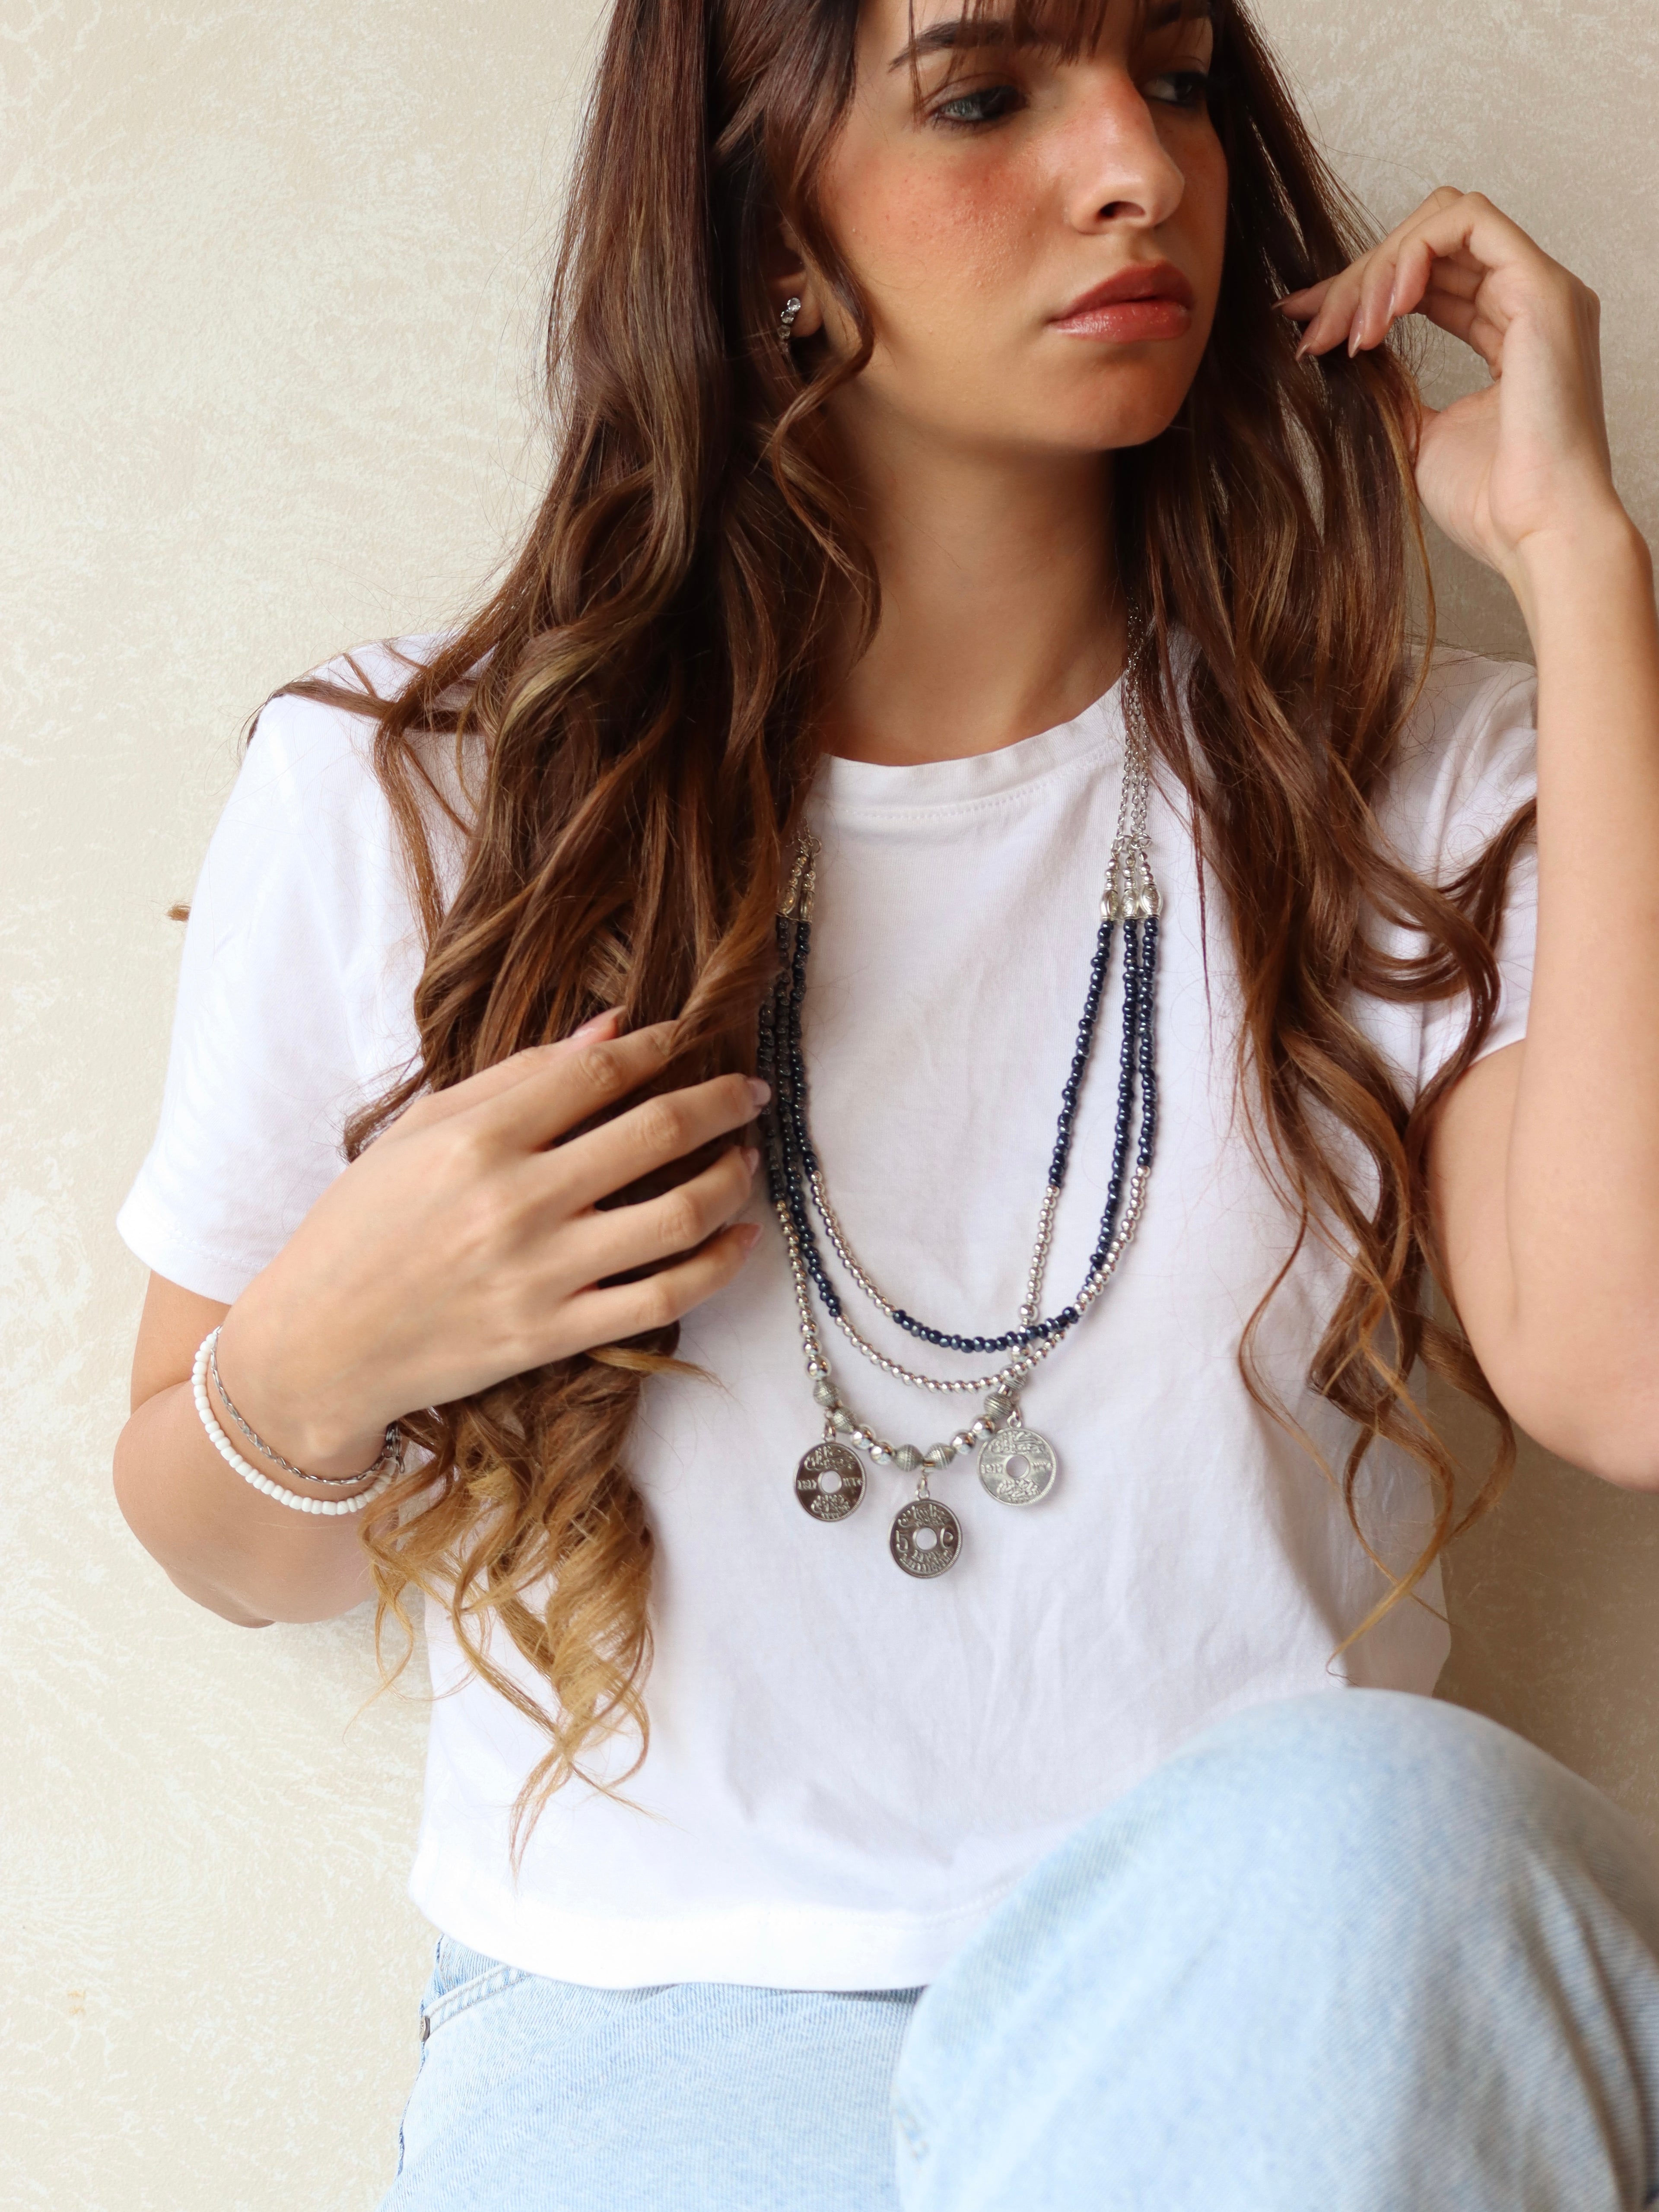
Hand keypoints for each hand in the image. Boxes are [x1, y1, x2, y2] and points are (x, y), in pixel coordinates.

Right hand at [214, 1014, 766, 1473]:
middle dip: (722, 1101)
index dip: (662, 1046)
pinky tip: (741, 1237)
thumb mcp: (418, 1132)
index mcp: (477, 1140)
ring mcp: (541, 1274)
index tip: (692, 1036)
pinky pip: (665, 1297)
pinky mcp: (555, 1336)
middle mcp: (516, 1202)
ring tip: (748, 1158)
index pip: (599, 1073)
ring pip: (678, 1215)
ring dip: (732, 1177)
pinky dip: (719, 1264)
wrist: (317, 1347)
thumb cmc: (360, 1228)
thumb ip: (515, 1076)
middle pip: (656, 1132)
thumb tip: (612, 1028)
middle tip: (752, 1091)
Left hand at [1276, 188, 1625, 591]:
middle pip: (1431, 242)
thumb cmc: (1491, 501)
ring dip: (1378, 268)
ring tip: (1344, 331)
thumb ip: (1394, 388)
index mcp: (1509, 329)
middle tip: (1312, 329)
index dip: (1360, 288)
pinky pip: (1469, 224)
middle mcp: (1528, 299)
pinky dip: (1412, 255)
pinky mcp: (1542, 291)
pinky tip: (1380, 312)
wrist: (1534, 533)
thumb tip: (1348, 354)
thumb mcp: (1422, 435)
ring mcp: (1541, 290)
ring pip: (1445, 221)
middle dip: (1359, 278)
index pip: (1429, 277)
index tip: (1304, 322)